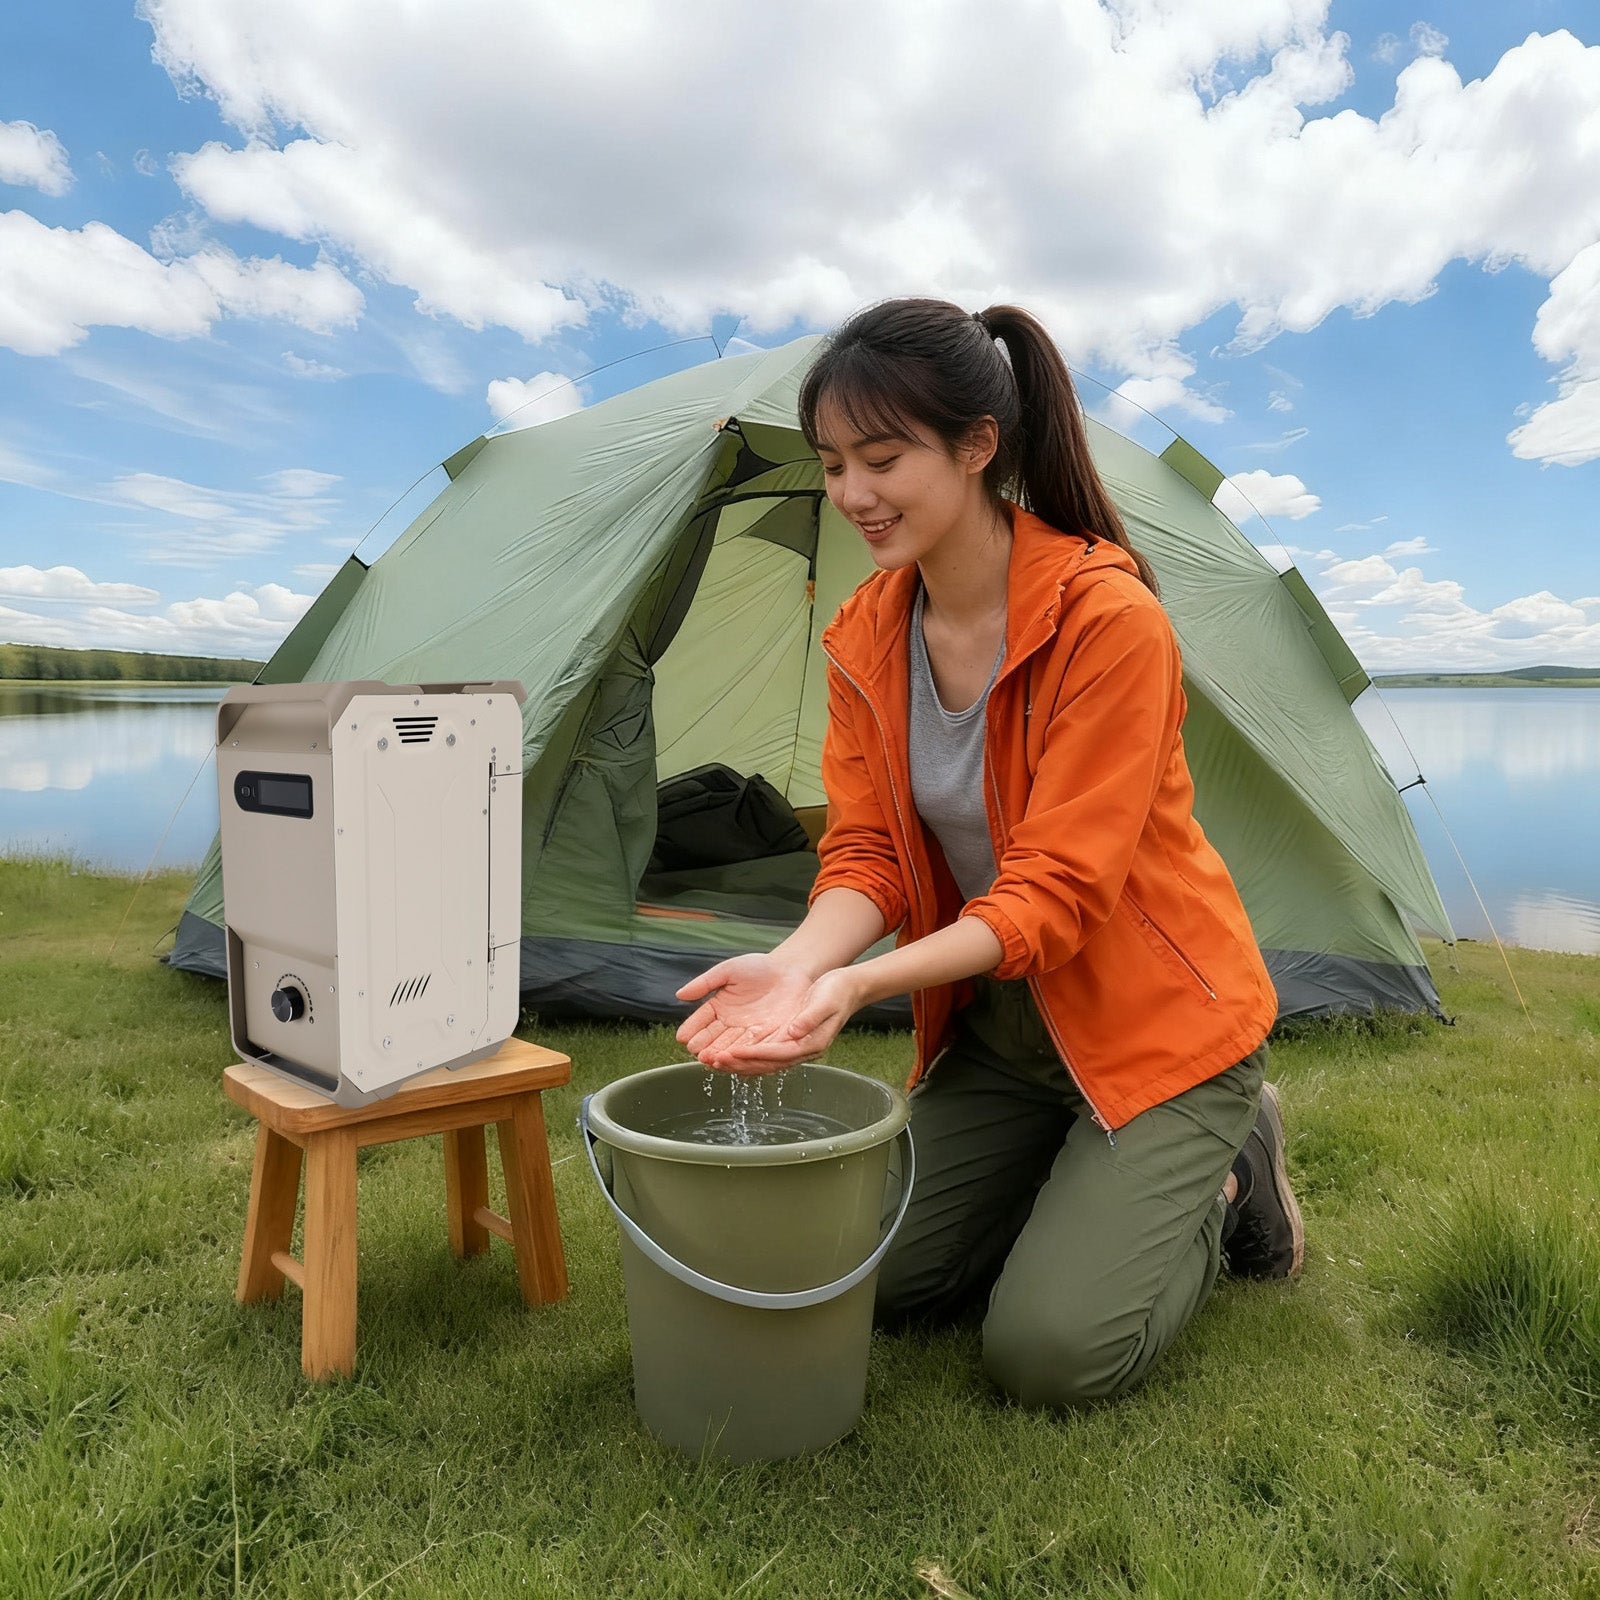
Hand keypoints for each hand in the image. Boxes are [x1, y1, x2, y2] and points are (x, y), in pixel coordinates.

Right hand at [675, 954, 817, 1072]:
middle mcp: (730, 1026)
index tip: (683, 1038)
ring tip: (712, 1058)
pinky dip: (742, 1056)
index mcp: (718, 1009)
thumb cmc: (759, 967)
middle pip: (713, 1041)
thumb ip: (705, 983)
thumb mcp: (729, 971)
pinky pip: (753, 1051)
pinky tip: (734, 1058)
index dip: (692, 1031)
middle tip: (698, 1053)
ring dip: (721, 1056)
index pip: (701, 1023)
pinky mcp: (767, 1040)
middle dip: (704, 1048)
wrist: (791, 970)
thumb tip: (679, 995)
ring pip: (730, 1049)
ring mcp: (748, 1035)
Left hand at [718, 968, 862, 1069]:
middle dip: (738, 1063)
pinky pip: (762, 1052)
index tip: (730, 1052)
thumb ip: (810, 1017)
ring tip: (712, 1059)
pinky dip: (744, 1053)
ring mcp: (793, 1046)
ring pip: (760, 1061)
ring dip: (737, 1061)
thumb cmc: (837, 991)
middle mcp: (800, 1050)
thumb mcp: (826, 1000)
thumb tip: (794, 1032)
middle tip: (712, 1060)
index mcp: (811, 1044)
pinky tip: (726, 1051)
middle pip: (765, 1063)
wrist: (846, 987)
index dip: (752, 1055)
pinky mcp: (787, 1040)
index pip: (777, 1054)